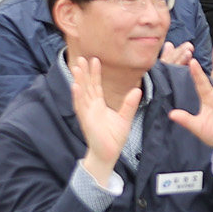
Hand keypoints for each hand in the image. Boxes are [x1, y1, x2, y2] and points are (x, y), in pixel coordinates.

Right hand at [69, 54, 142, 179]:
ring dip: (79, 81)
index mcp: (99, 105)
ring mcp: (87, 113)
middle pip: (87, 86)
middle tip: (81, 58)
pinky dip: (77, 97)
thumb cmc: (114, 137)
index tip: (94, 60)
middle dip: (84, 73)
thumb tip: (137, 89)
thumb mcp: (125, 118)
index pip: (96, 86)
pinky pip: (80, 107)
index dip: (95, 73)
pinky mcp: (86, 121)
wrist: (109, 153)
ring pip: (82, 94)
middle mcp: (91, 107)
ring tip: (77, 67)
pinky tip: (75, 86)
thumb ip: (130, 104)